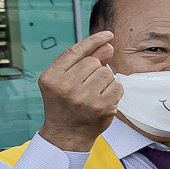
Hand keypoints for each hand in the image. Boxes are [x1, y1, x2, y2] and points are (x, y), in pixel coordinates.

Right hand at [37, 33, 119, 149]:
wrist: (67, 134)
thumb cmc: (65, 104)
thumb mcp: (64, 80)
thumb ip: (83, 61)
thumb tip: (107, 44)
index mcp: (51, 77)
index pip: (76, 51)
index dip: (93, 41)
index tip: (108, 35)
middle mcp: (65, 86)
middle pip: (94, 62)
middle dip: (95, 70)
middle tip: (86, 86)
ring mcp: (84, 98)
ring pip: (107, 72)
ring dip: (105, 80)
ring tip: (93, 93)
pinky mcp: (101, 106)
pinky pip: (118, 85)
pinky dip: (114, 90)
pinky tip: (103, 100)